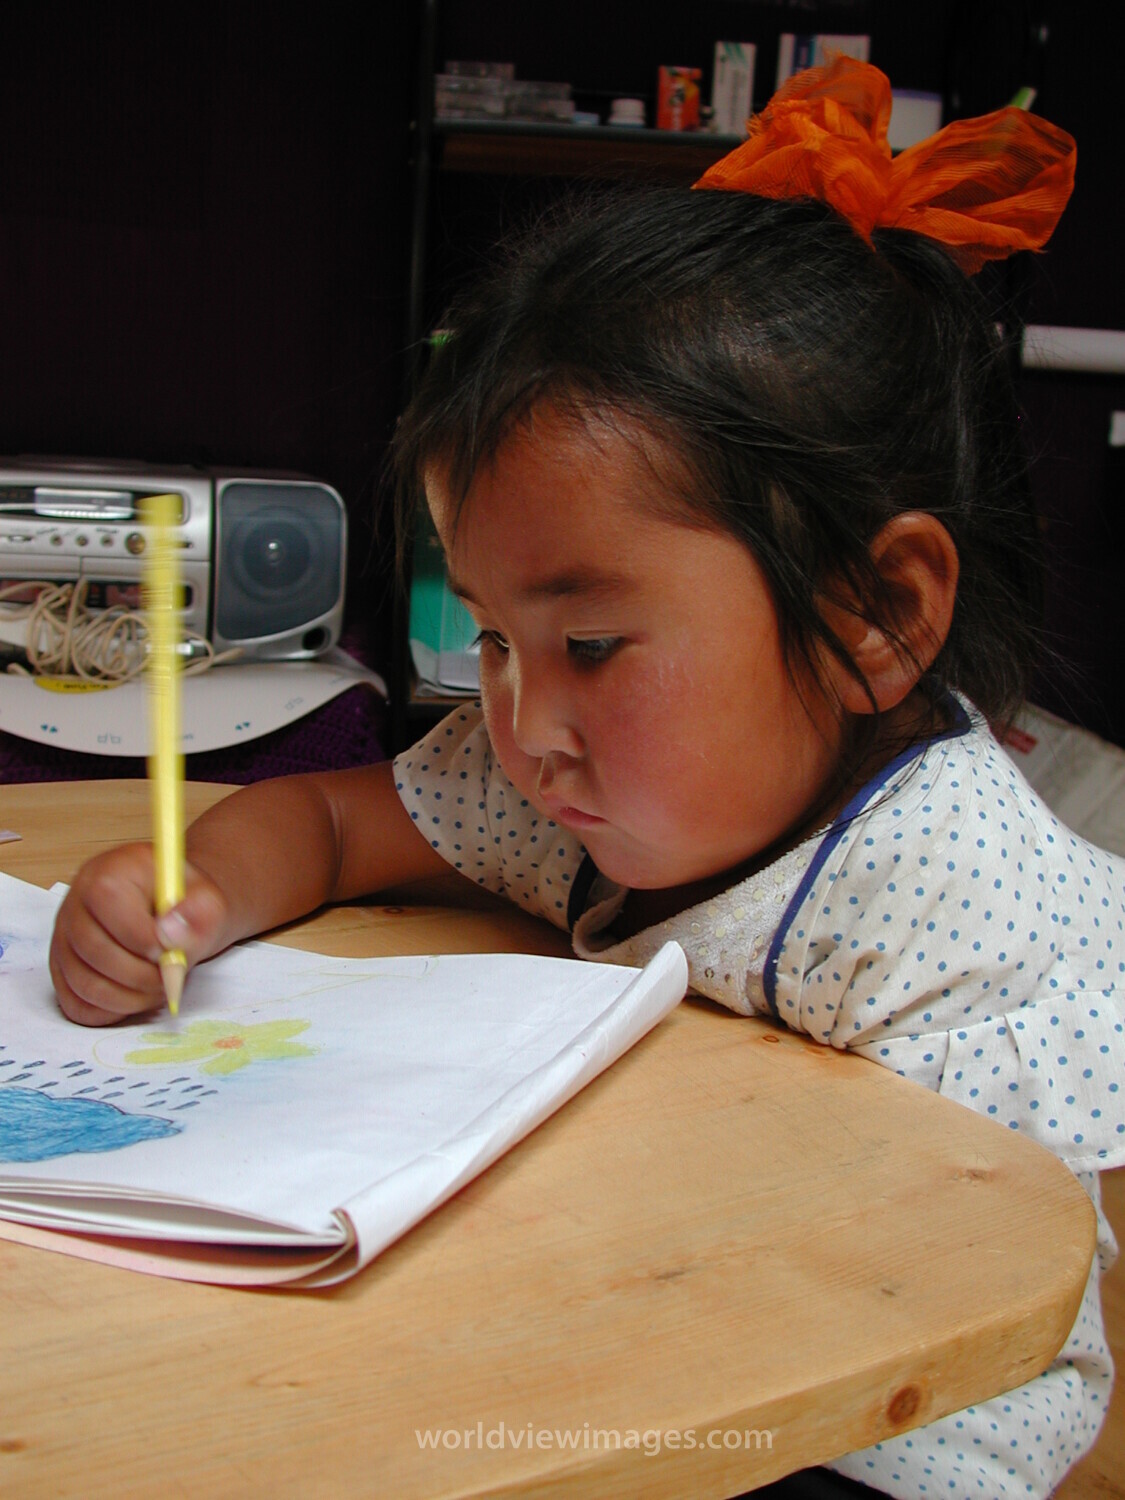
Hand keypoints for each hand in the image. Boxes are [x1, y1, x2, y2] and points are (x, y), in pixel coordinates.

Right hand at [49, 843, 228, 1025]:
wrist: (171, 913)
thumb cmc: (184, 905)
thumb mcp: (206, 900)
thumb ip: (199, 914)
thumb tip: (171, 936)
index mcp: (107, 873)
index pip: (109, 902)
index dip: (143, 937)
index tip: (171, 952)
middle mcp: (75, 904)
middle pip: (95, 951)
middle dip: (142, 976)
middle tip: (171, 978)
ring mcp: (63, 940)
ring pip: (84, 985)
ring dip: (130, 998)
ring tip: (159, 987)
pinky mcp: (61, 971)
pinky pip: (77, 1006)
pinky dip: (111, 1011)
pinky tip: (137, 996)